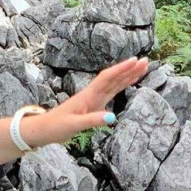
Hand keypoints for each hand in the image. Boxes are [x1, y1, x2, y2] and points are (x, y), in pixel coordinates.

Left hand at [31, 56, 150, 144]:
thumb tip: (113, 118)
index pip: (108, 78)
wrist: (45, 129)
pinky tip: (129, 83)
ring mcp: (94, 99)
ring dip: (128, 76)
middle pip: (114, 78)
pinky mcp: (94, 105)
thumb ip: (92, 121)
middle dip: (129, 69)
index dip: (122, 69)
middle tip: (146, 61)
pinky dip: (121, 86)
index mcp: (88, 95)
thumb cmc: (57, 126)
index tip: (135, 61)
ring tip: (142, 68)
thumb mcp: (74, 125)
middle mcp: (92, 94)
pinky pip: (111, 92)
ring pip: (114, 84)